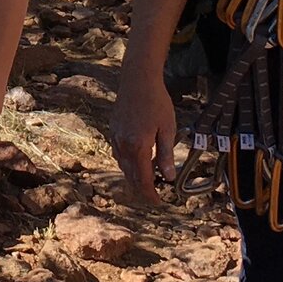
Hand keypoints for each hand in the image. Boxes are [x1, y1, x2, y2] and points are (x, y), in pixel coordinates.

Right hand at [108, 75, 177, 198]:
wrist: (137, 79)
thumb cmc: (156, 102)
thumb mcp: (168, 129)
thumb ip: (166, 155)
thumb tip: (169, 177)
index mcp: (138, 146)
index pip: (143, 179)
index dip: (150, 194)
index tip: (158, 202)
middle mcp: (123, 145)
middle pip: (130, 176)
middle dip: (142, 189)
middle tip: (154, 196)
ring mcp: (116, 137)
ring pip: (123, 166)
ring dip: (134, 177)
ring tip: (147, 182)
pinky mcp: (113, 130)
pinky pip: (118, 154)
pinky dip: (127, 163)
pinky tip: (136, 161)